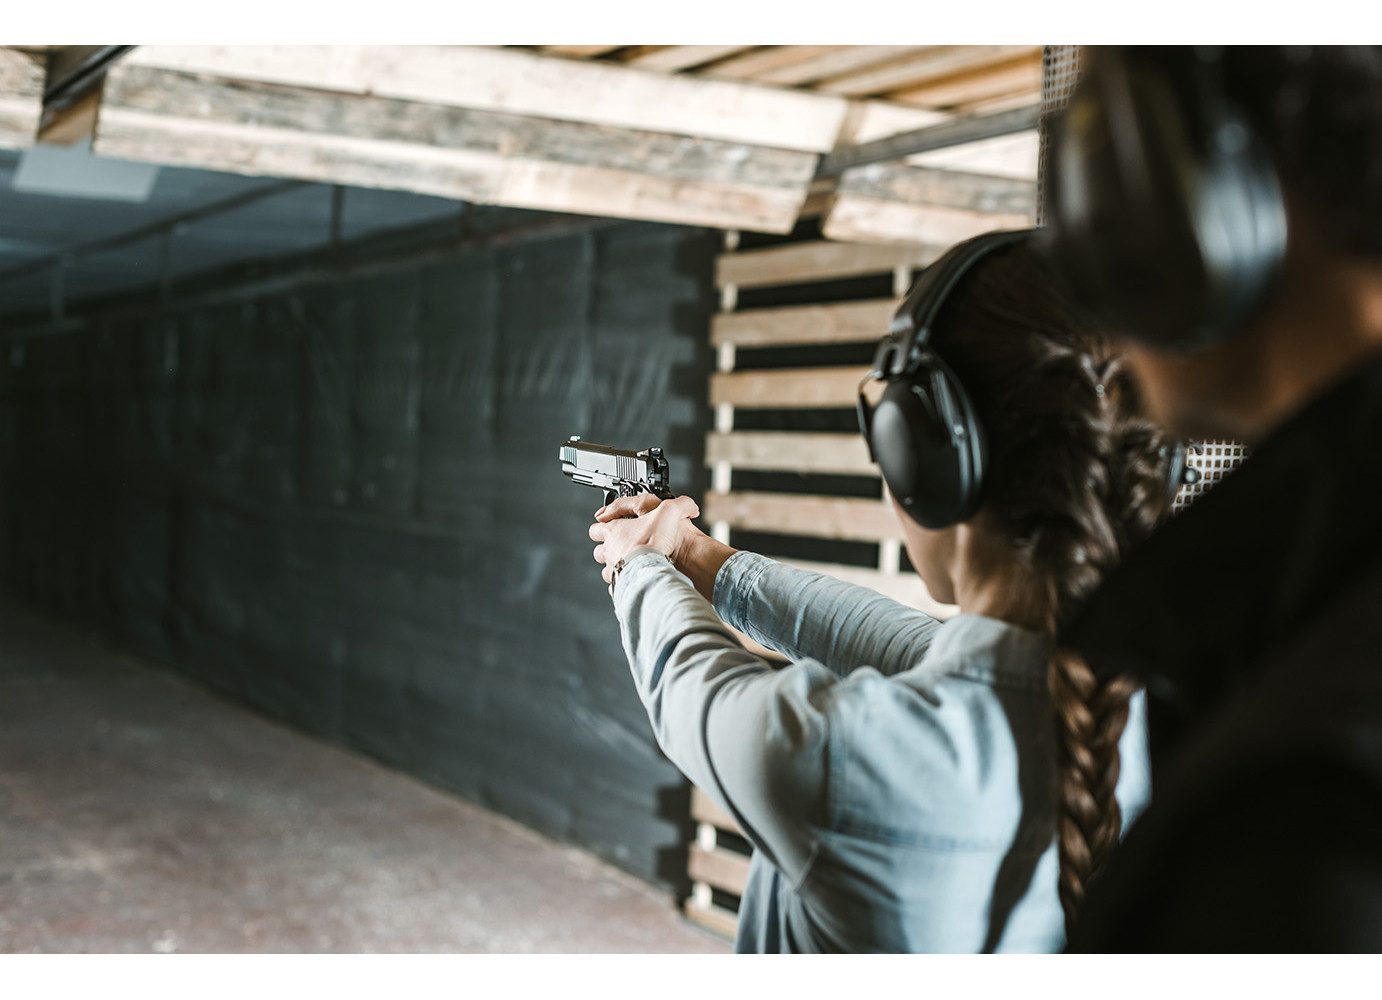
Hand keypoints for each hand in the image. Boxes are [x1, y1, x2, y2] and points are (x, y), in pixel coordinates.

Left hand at [591, 494, 734, 601]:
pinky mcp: (619, 586)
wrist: (650, 571)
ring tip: (628, 565)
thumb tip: (690, 506)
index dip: (602, 526)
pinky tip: (633, 581)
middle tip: (621, 547)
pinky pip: (616, 587)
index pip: (597, 527)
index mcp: (614, 531)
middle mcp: (609, 551)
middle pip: (599, 550)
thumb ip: (679, 505)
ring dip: (614, 567)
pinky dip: (622, 584)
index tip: (609, 526)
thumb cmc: (652, 543)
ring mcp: (612, 570)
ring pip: (606, 570)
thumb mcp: (668, 513)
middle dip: (607, 548)